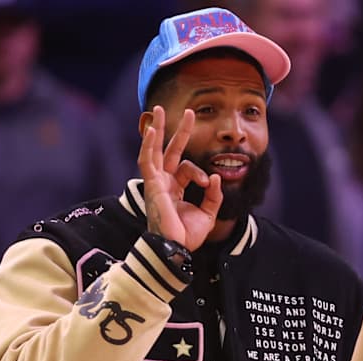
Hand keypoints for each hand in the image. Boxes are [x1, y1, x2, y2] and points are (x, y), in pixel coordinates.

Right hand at [137, 105, 222, 250]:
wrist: (177, 248)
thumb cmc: (188, 236)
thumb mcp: (208, 213)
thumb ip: (213, 194)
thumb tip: (215, 175)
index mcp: (175, 189)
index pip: (187, 168)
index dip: (200, 173)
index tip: (208, 183)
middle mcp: (164, 183)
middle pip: (169, 151)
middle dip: (178, 131)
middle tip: (189, 112)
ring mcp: (156, 183)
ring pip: (154, 150)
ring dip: (157, 130)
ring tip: (159, 110)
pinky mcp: (151, 185)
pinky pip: (147, 161)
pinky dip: (148, 145)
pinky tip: (150, 130)